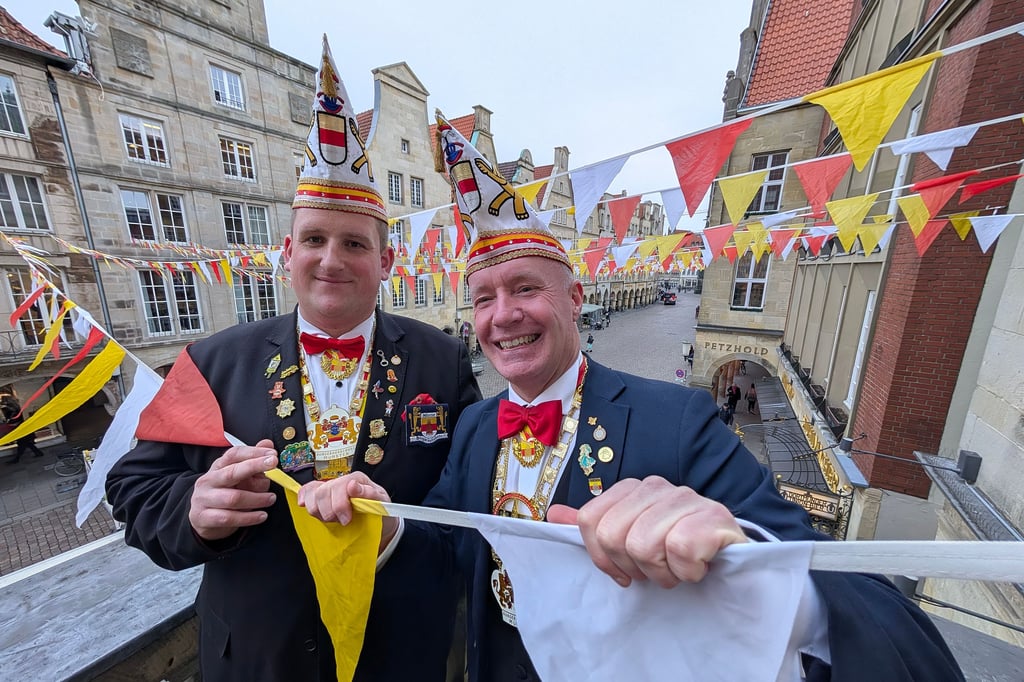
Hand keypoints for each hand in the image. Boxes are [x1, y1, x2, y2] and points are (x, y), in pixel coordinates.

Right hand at [188, 439, 277, 540]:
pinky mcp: (204, 518)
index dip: (254, 452)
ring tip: (271, 498)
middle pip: (232, 472)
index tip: (273, 454)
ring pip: (233, 498)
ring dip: (257, 498)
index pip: (234, 454)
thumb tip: (267, 444)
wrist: (201, 519)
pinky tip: (262, 515)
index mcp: (218, 467)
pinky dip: (249, 517)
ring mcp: (204, 500)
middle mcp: (208, 481)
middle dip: (254, 466)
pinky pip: (230, 518)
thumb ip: (253, 462)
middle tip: (274, 466)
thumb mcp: (238, 477)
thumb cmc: (224, 493)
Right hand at [298, 472, 398, 550]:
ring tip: (331, 519)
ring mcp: (329, 488)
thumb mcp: (383, 504)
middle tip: (341, 522)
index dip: (339, 504)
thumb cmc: (381, 511)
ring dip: (318, 510)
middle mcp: (341, 481)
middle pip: (323, 491)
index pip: (340, 485)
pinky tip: (304, 504)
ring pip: (312, 493)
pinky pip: (306, 491)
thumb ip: (370, 494)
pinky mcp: (320, 497)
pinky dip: (303, 497)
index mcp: (357, 479)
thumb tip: (352, 485)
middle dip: (329, 511)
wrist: (379, 522)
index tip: (346, 520)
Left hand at [547, 476, 747, 588]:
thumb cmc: (681, 552)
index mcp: (634, 489)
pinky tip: (699, 567)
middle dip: (633, 567)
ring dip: (662, 572)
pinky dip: (687, 570)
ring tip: (678, 570)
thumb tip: (554, 515)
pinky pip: (680, 549)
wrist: (735, 560)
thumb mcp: (633, 539)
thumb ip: (596, 526)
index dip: (603, 557)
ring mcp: (687, 499)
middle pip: (612, 535)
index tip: (624, 572)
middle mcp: (658, 487)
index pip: (591, 520)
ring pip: (644, 544)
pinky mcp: (715, 517)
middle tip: (656, 571)